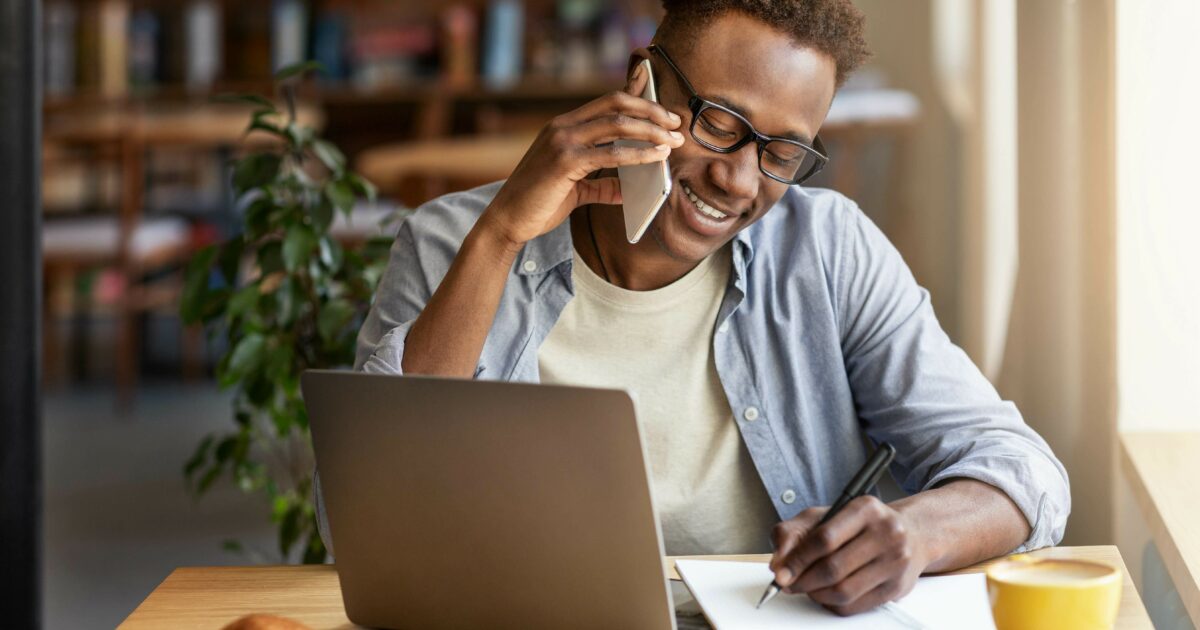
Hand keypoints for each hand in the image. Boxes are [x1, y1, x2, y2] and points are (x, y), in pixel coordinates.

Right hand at [477, 61, 685, 249]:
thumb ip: (601, 185)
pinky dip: (639, 154)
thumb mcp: (575, 189)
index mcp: (563, 125)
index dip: (639, 101)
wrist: (507, 220)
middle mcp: (562, 126)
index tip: (665, 112)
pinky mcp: (565, 161)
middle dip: (652, 111)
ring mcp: (562, 141)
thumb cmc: (538, 204)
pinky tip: (657, 158)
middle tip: (676, 124)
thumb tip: (628, 190)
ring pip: (617, 124)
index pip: (607, 102)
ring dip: (652, 131)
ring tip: (674, 141)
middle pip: (616, 104)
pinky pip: (611, 153)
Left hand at [768, 496, 928, 615]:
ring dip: (816, 594)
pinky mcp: (897, 587)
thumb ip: (794, 533)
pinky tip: (825, 594)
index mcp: (865, 509)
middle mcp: (886, 533)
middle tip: (788, 584)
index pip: (824, 538)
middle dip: (803, 581)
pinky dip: (832, 604)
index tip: (780, 572)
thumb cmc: (861, 526)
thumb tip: (778, 562)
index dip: (797, 559)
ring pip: (843, 591)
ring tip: (806, 588)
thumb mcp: (825, 516)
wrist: (910, 534)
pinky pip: (855, 605)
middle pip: (833, 568)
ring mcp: (895, 561)